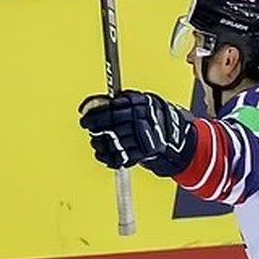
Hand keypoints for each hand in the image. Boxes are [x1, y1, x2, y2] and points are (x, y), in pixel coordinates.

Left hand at [78, 90, 195, 176]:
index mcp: (139, 105)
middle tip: (87, 127)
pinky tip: (101, 154)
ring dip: (99, 143)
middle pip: (111, 125)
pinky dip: (108, 158)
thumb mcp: (141, 101)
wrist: (174, 132)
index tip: (84, 117)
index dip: (94, 114)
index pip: (110, 109)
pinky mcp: (144, 152)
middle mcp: (141, 120)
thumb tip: (96, 103)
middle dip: (95, 127)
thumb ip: (122, 101)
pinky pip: (121, 157)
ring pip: (113, 141)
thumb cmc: (153, 114)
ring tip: (95, 141)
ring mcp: (143, 137)